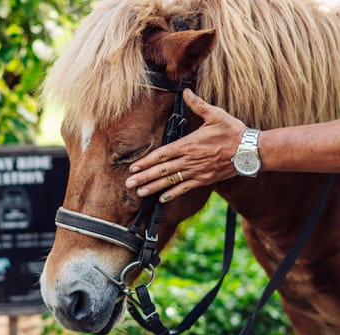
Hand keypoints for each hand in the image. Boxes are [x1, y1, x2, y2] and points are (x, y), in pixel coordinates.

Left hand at [125, 88, 245, 201]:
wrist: (250, 151)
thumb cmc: (233, 131)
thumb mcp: (215, 114)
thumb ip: (198, 104)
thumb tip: (186, 91)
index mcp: (188, 144)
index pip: (162, 154)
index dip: (146, 161)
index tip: (133, 167)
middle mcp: (189, 160)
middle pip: (162, 170)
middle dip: (144, 177)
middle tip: (128, 183)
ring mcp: (196, 172)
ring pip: (171, 181)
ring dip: (154, 187)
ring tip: (139, 192)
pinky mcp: (204, 180)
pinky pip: (185, 188)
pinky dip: (173, 194)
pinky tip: (162, 199)